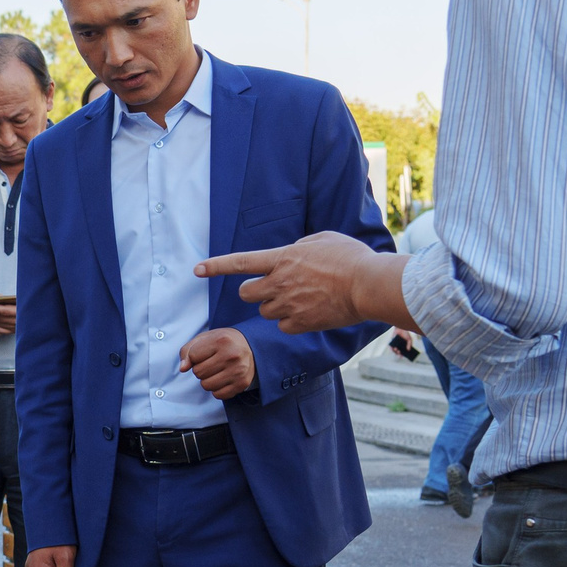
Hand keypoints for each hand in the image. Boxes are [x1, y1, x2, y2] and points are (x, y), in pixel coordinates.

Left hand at [177, 327, 256, 398]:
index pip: (193, 356)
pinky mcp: (242, 384)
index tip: (204, 353)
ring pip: (206, 385)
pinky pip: (218, 395)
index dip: (194, 357)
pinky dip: (217, 389)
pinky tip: (223, 379)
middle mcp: (231, 355)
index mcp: (221, 340)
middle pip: (198, 372)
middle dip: (200, 369)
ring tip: (216, 371)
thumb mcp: (205, 338)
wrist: (252, 346)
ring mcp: (238, 371)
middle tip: (211, 363)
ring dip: (207, 380)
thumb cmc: (223, 342)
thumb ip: (188, 350)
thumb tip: (183, 368)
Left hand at [197, 232, 390, 332]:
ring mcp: (288, 305)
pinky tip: (310, 312)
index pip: (240, 262)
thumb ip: (300, 246)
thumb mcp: (323, 239)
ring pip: (265, 311)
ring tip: (302, 298)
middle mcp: (280, 282)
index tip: (197, 270)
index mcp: (282, 258)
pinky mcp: (300, 324)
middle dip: (254, 291)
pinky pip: (283, 326)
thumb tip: (291, 254)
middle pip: (246, 293)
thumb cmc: (351, 258)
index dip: (215, 266)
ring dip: (276, 306)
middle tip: (273, 288)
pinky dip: (291, 322)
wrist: (369, 285)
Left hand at [389, 328, 421, 361]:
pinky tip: (393, 348)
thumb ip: (409, 344)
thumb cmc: (405, 334)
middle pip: (398, 352)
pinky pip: (391, 346)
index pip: (403, 352)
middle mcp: (399, 346)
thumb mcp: (409, 339)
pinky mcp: (392, 342)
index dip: (403, 355)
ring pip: (394, 350)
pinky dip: (391, 348)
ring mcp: (396, 344)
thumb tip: (408, 350)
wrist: (401, 328)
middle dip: (398, 353)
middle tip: (399, 353)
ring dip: (395, 351)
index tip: (402, 356)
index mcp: (404, 346)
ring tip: (397, 350)